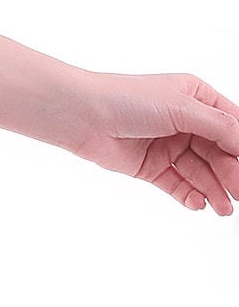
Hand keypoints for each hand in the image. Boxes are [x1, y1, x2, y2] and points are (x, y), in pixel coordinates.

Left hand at [69, 70, 238, 215]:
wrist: (82, 115)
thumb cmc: (127, 99)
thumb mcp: (182, 107)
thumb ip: (220, 127)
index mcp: (196, 98)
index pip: (231, 125)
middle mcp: (185, 121)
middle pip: (219, 152)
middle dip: (231, 174)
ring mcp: (168, 145)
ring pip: (201, 172)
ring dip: (214, 190)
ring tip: (223, 208)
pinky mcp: (151, 167)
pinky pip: (178, 185)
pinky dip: (190, 195)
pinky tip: (198, 204)